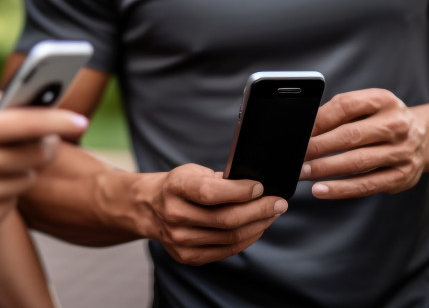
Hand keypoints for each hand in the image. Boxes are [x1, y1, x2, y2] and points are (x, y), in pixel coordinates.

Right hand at [0, 92, 87, 237]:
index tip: (80, 120)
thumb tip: (28, 94)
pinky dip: (6, 193)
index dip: (57, 121)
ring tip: (0, 167)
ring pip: (27, 180)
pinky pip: (13, 203)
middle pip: (35, 156)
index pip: (24, 123)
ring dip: (23, 172)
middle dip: (45, 147)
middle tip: (44, 143)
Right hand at [135, 163, 285, 265]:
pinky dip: (247, 239)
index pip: (211, 193)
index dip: (240, 191)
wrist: (149, 208)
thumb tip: (257, 187)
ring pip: (230, 237)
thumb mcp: (193, 171)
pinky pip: (226, 250)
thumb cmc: (178, 186)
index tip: (261, 187)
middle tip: (279, 203)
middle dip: (259, 210)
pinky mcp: (187, 256)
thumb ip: (221, 179)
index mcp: (175, 187)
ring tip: (272, 214)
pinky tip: (257, 228)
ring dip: (258, 225)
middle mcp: (175, 215)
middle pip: (226, 219)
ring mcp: (180, 239)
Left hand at [301, 88, 428, 198]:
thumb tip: (306, 127)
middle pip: (350, 135)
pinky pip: (366, 185)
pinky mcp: (402, 176)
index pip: (346, 106)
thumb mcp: (369, 105)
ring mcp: (402, 152)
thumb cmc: (385, 120)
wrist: (426, 138)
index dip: (320, 119)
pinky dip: (341, 189)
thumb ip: (341, 112)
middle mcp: (396, 124)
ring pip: (357, 162)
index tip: (300, 131)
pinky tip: (321, 189)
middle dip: (318, 147)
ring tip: (303, 172)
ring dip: (325, 169)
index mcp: (384, 100)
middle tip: (296, 155)